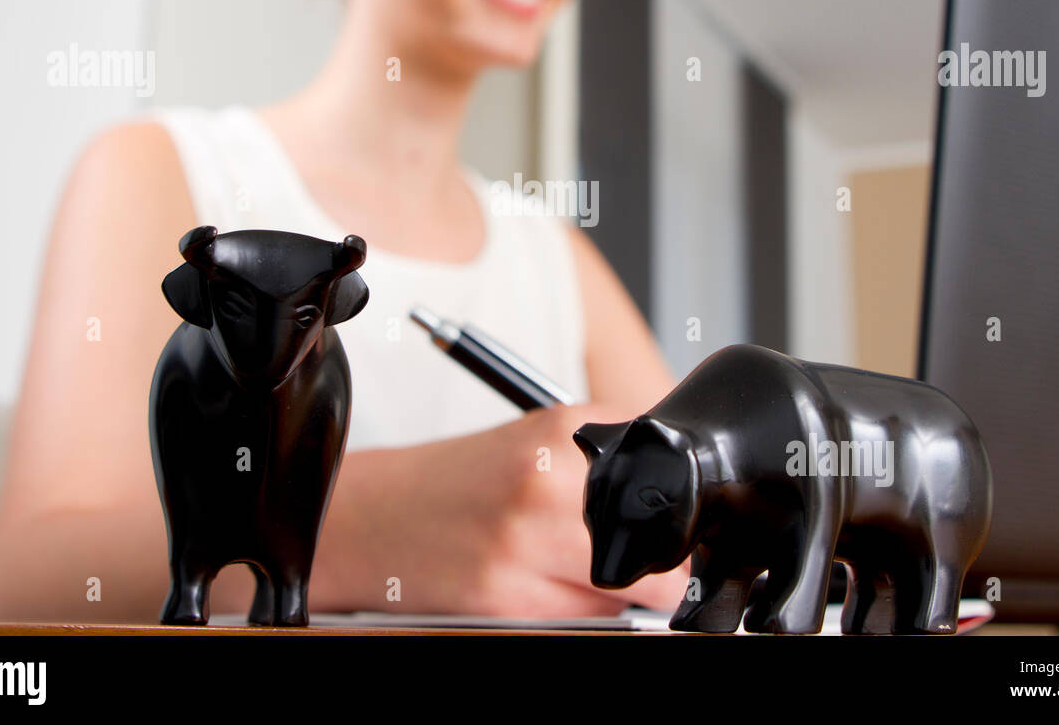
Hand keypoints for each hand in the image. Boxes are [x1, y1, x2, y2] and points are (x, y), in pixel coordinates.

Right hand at [309, 401, 692, 615]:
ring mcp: (527, 546)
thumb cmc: (461, 481)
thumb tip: (687, 494)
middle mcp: (551, 484)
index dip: (678, 518)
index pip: (673, 485)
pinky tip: (543, 591)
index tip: (669, 528)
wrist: (371, 516)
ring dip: (618, 598)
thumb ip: (615, 455)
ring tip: (571, 572)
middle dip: (659, 569)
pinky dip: (578, 618)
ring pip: (630, 600)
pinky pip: (584, 625)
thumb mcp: (542, 439)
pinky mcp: (507, 603)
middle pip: (664, 555)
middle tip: (633, 564)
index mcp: (568, 433)